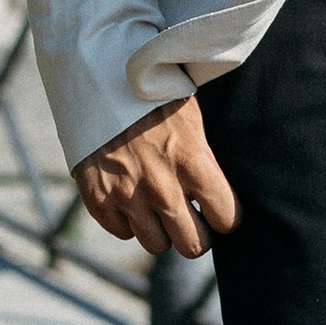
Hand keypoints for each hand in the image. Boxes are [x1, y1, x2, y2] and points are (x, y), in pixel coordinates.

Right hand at [75, 96, 239, 258]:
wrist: (99, 78)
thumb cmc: (153, 96)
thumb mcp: (191, 121)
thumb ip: (204, 162)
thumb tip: (218, 196)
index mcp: (193, 162)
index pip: (227, 218)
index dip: (225, 215)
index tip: (217, 207)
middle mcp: (162, 186)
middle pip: (194, 246)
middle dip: (197, 233)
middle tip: (191, 216)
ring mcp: (127, 196)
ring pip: (157, 245)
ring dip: (161, 230)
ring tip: (157, 204)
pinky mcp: (98, 199)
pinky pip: (123, 233)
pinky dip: (128, 221)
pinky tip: (130, 195)